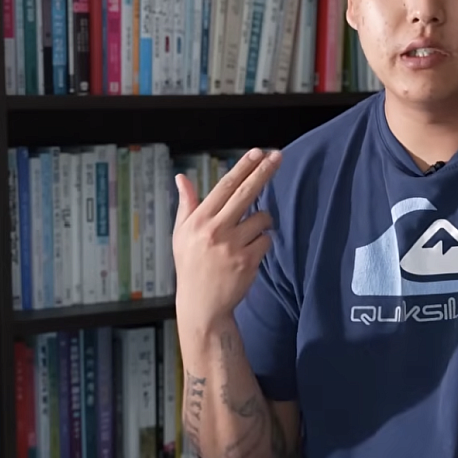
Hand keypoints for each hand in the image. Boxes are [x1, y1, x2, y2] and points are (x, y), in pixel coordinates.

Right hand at [173, 147, 281, 334]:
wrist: (202, 306)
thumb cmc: (191, 266)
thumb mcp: (181, 234)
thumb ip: (186, 204)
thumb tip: (181, 177)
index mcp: (198, 220)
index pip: (224, 186)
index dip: (243, 167)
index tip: (256, 152)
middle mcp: (215, 230)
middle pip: (245, 193)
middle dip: (264, 171)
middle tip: (277, 155)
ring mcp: (232, 246)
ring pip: (261, 218)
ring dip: (261, 222)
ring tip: (247, 235)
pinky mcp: (248, 262)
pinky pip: (266, 240)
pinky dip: (262, 243)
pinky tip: (249, 253)